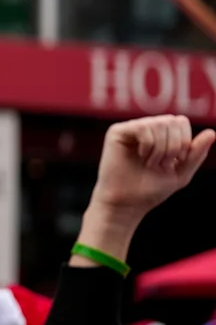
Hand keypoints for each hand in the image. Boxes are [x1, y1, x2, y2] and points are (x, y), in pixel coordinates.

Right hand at [91, 115, 213, 220]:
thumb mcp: (181, 173)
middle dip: (174, 146)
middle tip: (162, 164)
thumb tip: (212, 133)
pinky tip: (141, 157)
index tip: (175, 162)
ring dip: (161, 149)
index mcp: (160, 135)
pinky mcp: (117, 132)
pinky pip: (142, 128)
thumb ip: (197, 153)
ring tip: (150, 164)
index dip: (184, 141)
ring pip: (159, 124)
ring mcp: (131, 129)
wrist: (127, 203)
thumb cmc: (150, 190)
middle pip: (172, 121)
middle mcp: (145, 128)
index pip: (180, 121)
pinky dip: (148, 145)